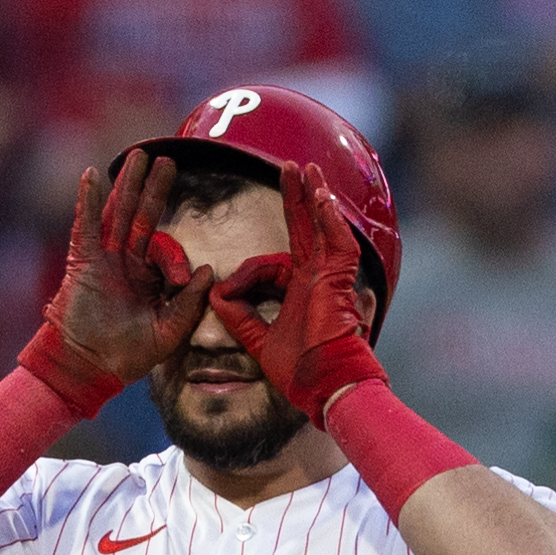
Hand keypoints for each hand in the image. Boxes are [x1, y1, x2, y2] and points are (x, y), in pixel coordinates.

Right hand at [21, 150, 213, 411]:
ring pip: (116, 213)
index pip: (164, 250)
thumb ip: (190, 303)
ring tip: (137, 155)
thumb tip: (210, 270)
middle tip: (165, 157)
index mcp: (146, 279)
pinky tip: (92, 175)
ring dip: (126, 184)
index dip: (175, 262)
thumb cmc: (127, 356)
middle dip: (153, 188)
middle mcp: (124, 264)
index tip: (180, 281)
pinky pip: (86, 226)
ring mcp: (102, 260)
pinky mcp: (82, 263)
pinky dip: (88, 201)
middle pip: (141, 216)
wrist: (89, 370)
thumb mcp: (170, 332)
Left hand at [208, 162, 382, 427]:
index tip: (227, 290)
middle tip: (290, 166)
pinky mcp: (340, 282)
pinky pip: (338, 244)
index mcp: (301, 293)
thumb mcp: (259, 343)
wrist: (324, 388)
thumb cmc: (300, 372)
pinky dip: (330, 220)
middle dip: (296, 197)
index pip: (274, 264)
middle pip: (306, 229)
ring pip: (324, 228)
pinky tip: (320, 196)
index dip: (248, 273)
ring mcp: (331, 279)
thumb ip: (240, 318)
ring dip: (314, 196)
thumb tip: (215, 295)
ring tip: (305, 168)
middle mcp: (318, 280)